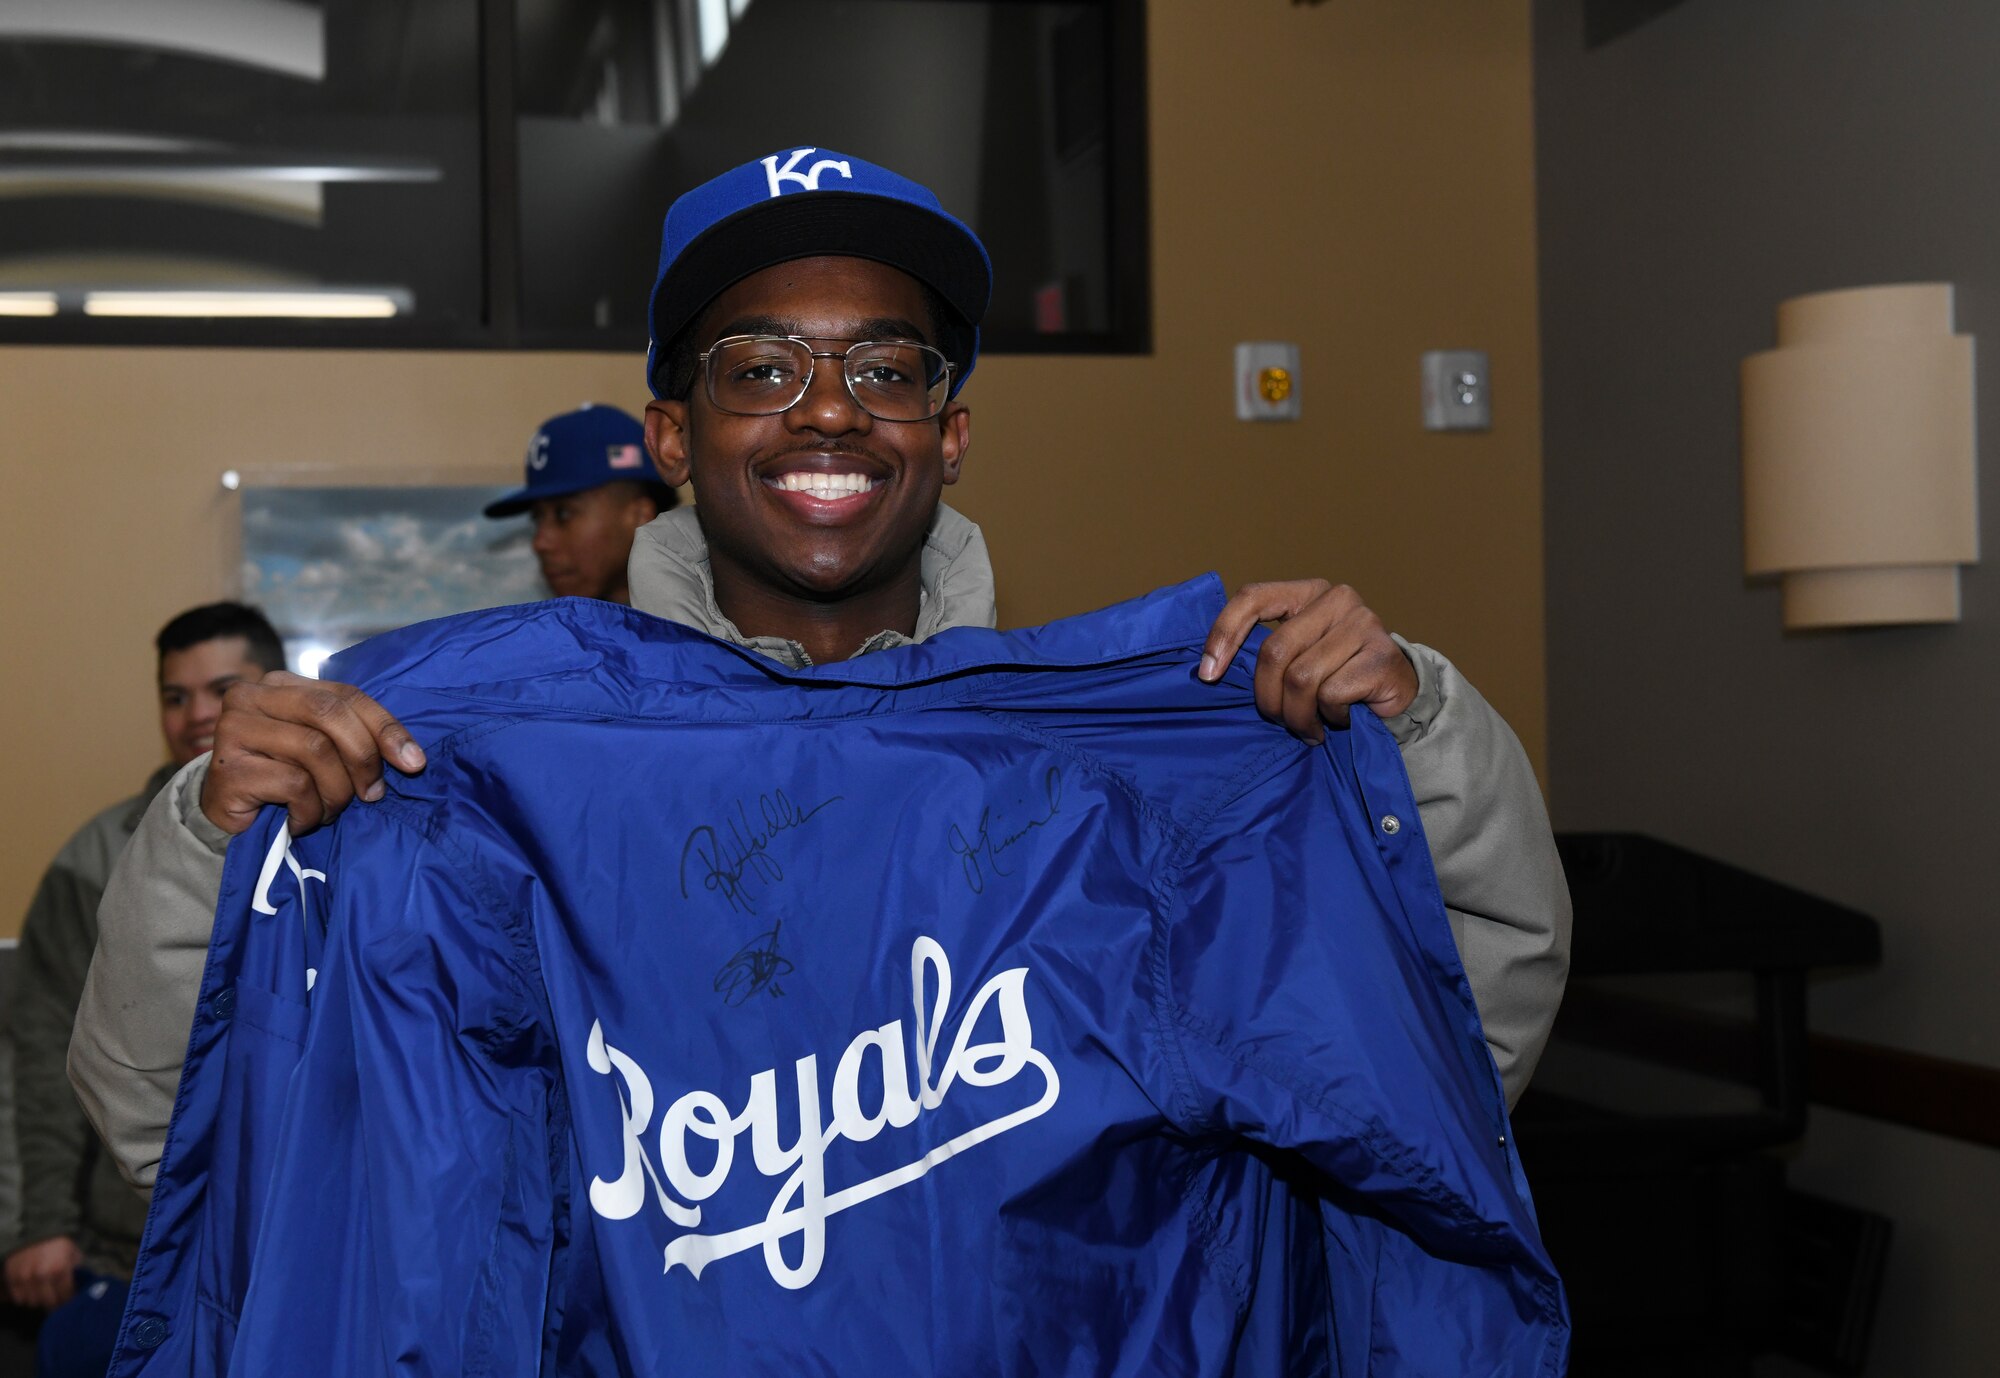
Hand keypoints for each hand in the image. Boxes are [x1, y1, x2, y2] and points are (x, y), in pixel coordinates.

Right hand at [5, 1235, 81, 1309]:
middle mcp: (41, 1275)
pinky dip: (25, 1297)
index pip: (65, 1295)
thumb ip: (76, 1270)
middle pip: (49, 1302)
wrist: (34, 1231)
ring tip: (43, 1293)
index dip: (68, 1299)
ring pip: (33, 1302)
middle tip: (56, 1298)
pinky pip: (18, 1298)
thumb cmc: (57, 1243)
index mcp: (60, 1268)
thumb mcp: (72, 1252)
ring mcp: (25, 1277)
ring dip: (39, 1300)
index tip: (68, 1299)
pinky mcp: (11, 1278)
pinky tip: (31, 1290)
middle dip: (54, 1301)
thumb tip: (80, 1286)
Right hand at [201, 672, 426, 835]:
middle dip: (363, 757)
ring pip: (315, 751)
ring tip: (329, 810)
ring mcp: (233, 729)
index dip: (385, 727)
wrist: (226, 814)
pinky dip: (310, 810)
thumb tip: (411, 758)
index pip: (346, 695)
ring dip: (336, 791)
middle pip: (329, 714)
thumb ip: (356, 736)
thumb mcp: (323, 749)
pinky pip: (294, 786)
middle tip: (373, 793)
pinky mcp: (227, 768)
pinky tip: (301, 819)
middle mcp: (251, 696)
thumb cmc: (282, 778)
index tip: (414, 762)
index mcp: (280, 683)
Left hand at [1200, 580, 1418, 743]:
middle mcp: (1337, 599)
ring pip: (1301, 679)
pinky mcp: (1381, 656)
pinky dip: (1328, 717)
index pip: (1253, 598)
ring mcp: (1363, 624)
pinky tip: (1338, 720)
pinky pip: (1331, 695)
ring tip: (1307, 727)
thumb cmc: (1337, 677)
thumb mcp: (1298, 655)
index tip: (1207, 675)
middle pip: (1274, 651)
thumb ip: (1267, 651)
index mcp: (1308, 592)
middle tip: (1278, 720)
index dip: (1223, 635)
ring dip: (1297, 715)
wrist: (1397, 697)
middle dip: (1268, 697)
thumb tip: (1209, 670)